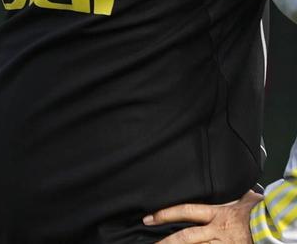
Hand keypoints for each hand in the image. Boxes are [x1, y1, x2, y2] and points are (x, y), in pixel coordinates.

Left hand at [145, 190, 261, 242]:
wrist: (277, 227)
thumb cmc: (261, 212)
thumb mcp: (245, 199)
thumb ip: (233, 195)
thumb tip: (233, 187)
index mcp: (217, 214)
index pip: (185, 211)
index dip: (165, 214)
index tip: (149, 218)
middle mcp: (217, 231)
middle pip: (185, 237)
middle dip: (166, 242)